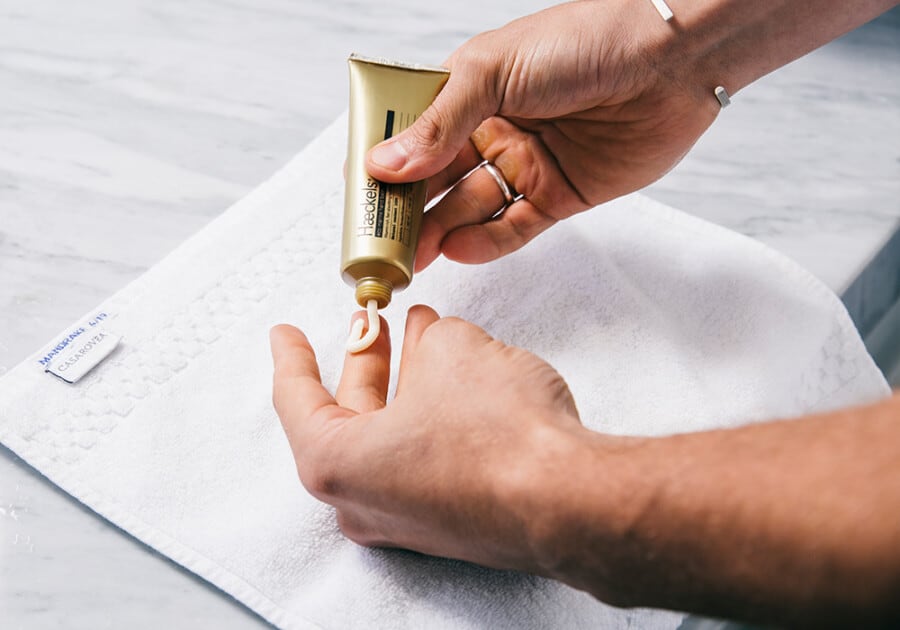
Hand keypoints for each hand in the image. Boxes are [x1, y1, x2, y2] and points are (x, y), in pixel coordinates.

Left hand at [270, 305, 586, 573]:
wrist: (571, 502)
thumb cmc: (499, 436)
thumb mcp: (454, 351)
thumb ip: (429, 339)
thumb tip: (433, 342)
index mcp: (337, 462)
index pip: (297, 399)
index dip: (293, 355)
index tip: (285, 333)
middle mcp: (364, 502)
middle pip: (351, 416)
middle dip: (367, 360)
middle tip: (371, 324)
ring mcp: (410, 519)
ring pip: (395, 433)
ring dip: (408, 380)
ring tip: (424, 336)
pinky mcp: (452, 522)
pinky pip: (427, 456)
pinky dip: (433, 412)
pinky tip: (458, 378)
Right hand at [364, 0, 719, 269]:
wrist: (671, 58)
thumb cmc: (582, 41)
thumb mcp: (493, 72)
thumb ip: (439, 124)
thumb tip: (383, 165)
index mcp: (467, 94)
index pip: (412, 139)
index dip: (384, 171)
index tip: (359, 201)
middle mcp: (491, 131)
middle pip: (437, 182)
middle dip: (407, 214)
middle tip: (379, 245)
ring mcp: (524, 165)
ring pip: (470, 208)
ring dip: (440, 232)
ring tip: (412, 256)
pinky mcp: (559, 196)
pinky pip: (514, 227)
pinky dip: (487, 241)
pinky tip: (458, 250)